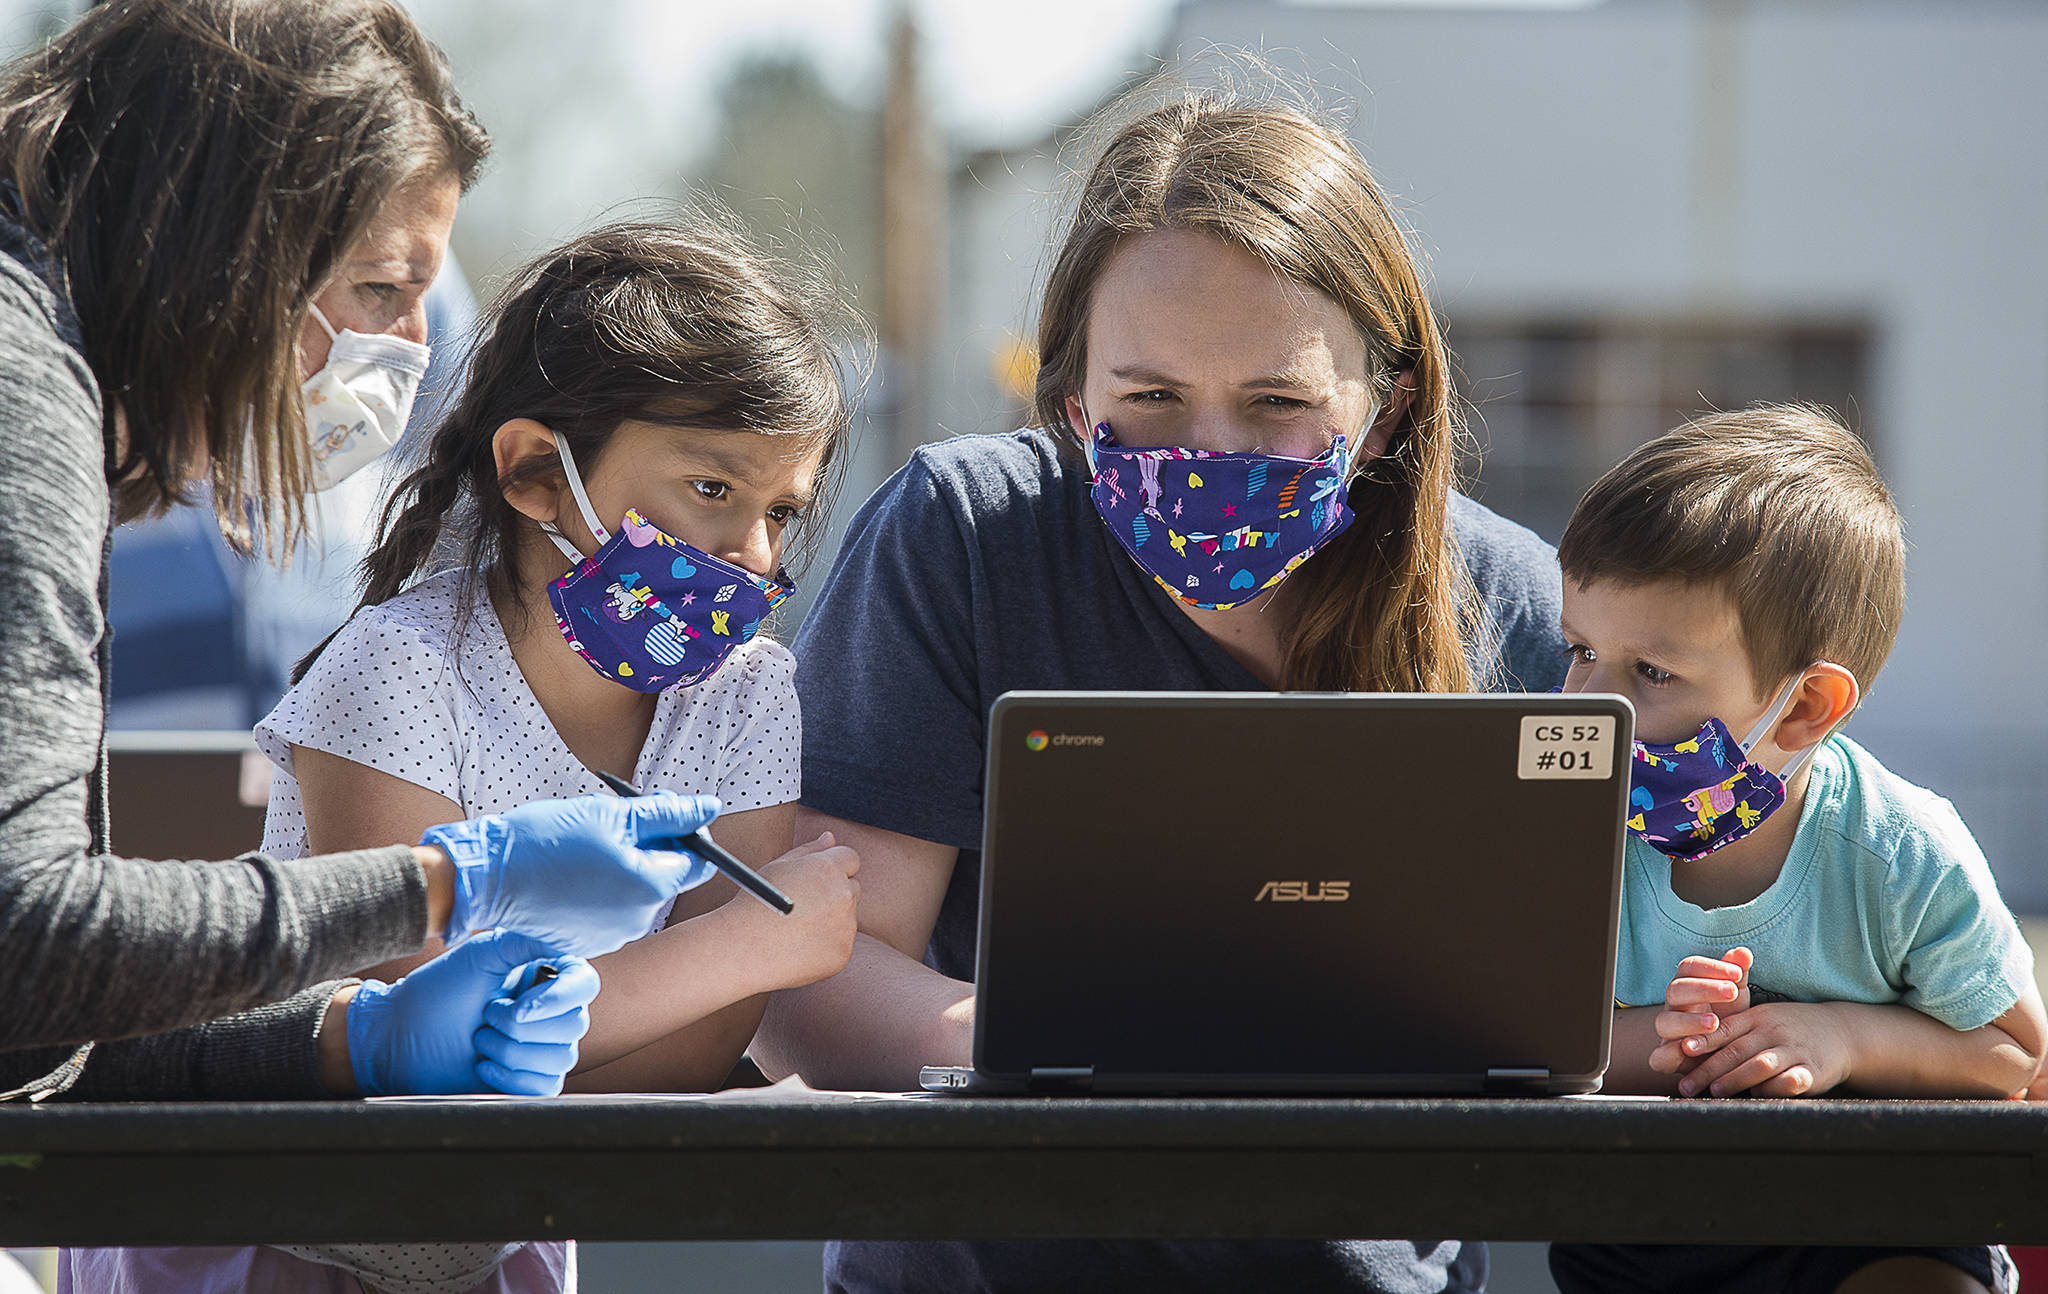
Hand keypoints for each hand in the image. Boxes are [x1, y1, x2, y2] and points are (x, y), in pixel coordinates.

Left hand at [346, 930, 599, 1095]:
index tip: (518, 1007)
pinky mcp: (531, 1081)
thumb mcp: (483, 955)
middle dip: (519, 1028)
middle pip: (574, 1025)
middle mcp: (551, 1012)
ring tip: (479, 1040)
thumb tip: (567, 939)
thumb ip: (529, 941)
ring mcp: (543, 1048)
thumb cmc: (436, 993)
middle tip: (484, 1017)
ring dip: (509, 1051)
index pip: (585, 985)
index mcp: (545, 977)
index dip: (558, 999)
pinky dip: (510, 1078)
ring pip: (560, 1058)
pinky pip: (546, 1086)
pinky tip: (483, 1066)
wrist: (401, 1039)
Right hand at [423, 793, 721, 955]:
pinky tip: (571, 867)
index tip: (660, 810)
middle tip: (620, 816)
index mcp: (650, 887)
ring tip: (587, 841)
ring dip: (625, 863)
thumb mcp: (612, 815)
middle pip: (666, 876)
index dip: (686, 831)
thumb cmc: (545, 840)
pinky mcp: (586, 941)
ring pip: (636, 891)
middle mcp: (638, 920)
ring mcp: (611, 936)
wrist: (483, 878)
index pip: (699, 861)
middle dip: (652, 844)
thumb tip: (710, 807)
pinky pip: (609, 909)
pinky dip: (601, 886)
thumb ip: (667, 814)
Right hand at [720, 833, 861, 990]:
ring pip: (847, 918)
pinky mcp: (842, 953)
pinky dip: (827, 946)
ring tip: (797, 929)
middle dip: (835, 894)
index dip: (834, 868)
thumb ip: (809, 850)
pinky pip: (841, 944)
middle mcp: (843, 895)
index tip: (820, 879)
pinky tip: (800, 947)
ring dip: (831, 921)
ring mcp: (845, 927)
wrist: (741, 949)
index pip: (850, 858)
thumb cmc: (754, 905)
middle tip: (805, 906)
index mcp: (828, 869)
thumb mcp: (778, 867)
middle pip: (853, 888)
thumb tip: (829, 838)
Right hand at [1649, 947, 1752, 1076]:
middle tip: (1731, 992)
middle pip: (1675, 989)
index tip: (1737, 973)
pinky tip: (1688, 1050)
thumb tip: (1743, 952)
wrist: (1721, 1055)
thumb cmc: (1726, 1020)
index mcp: (1687, 987)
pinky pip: (1659, 1057)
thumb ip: (1737, 975)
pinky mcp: (1667, 1058)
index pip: (1688, 967)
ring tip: (1715, 1023)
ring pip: (1664, 1022)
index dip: (1711, 967)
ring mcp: (1669, 1032)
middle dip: (1703, 988)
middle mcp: (1674, 1006)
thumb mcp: (1735, 997)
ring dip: (1689, 1021)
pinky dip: (1668, 1054)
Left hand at [1673, 1001, 1854, 1097]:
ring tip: (1715, 1090)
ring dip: (1736, 1078)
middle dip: (1709, 1069)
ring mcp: (1794, 1049)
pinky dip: (1776, 1088)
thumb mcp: (1760, 1020)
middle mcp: (1773, 1031)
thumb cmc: (1787, 1028)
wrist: (1839, 1030)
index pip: (1724, 1030)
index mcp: (1756, 1017)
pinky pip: (1793, 1079)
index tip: (1681, 1050)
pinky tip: (1759, 1094)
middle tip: (1686, 1084)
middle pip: (1736, 1050)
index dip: (1703, 1040)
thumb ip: (1731, 1032)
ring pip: (1761, 1064)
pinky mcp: (1814, 1069)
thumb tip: (1688, 1050)